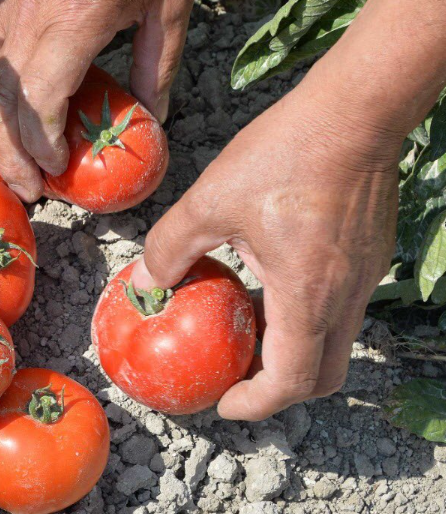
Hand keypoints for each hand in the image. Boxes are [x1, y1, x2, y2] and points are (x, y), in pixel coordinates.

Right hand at [0, 0, 192, 200]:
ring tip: (9, 155)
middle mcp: (26, 19)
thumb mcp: (168, 2)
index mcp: (74, 21)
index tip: (56, 168)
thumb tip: (151, 120)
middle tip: (29, 187)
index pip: (40, 102)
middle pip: (0, 106)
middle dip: (11, 155)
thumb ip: (157, 67)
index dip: (42, 145)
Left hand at [130, 83, 402, 420]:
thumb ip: (171, 248)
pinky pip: (338, 308)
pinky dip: (303, 317)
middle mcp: (345, 297)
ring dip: (288, 349)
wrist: (356, 109)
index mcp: (308, 296)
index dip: (255, 404)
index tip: (222, 402)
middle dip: (276, 388)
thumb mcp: (209, 201)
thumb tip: (146, 282)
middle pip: (321, 375)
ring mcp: (363, 277)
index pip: (292, 381)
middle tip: (234, 376)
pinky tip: (266, 285)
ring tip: (242, 330)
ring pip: (332, 341)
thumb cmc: (286, 153)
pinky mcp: (368, 256)